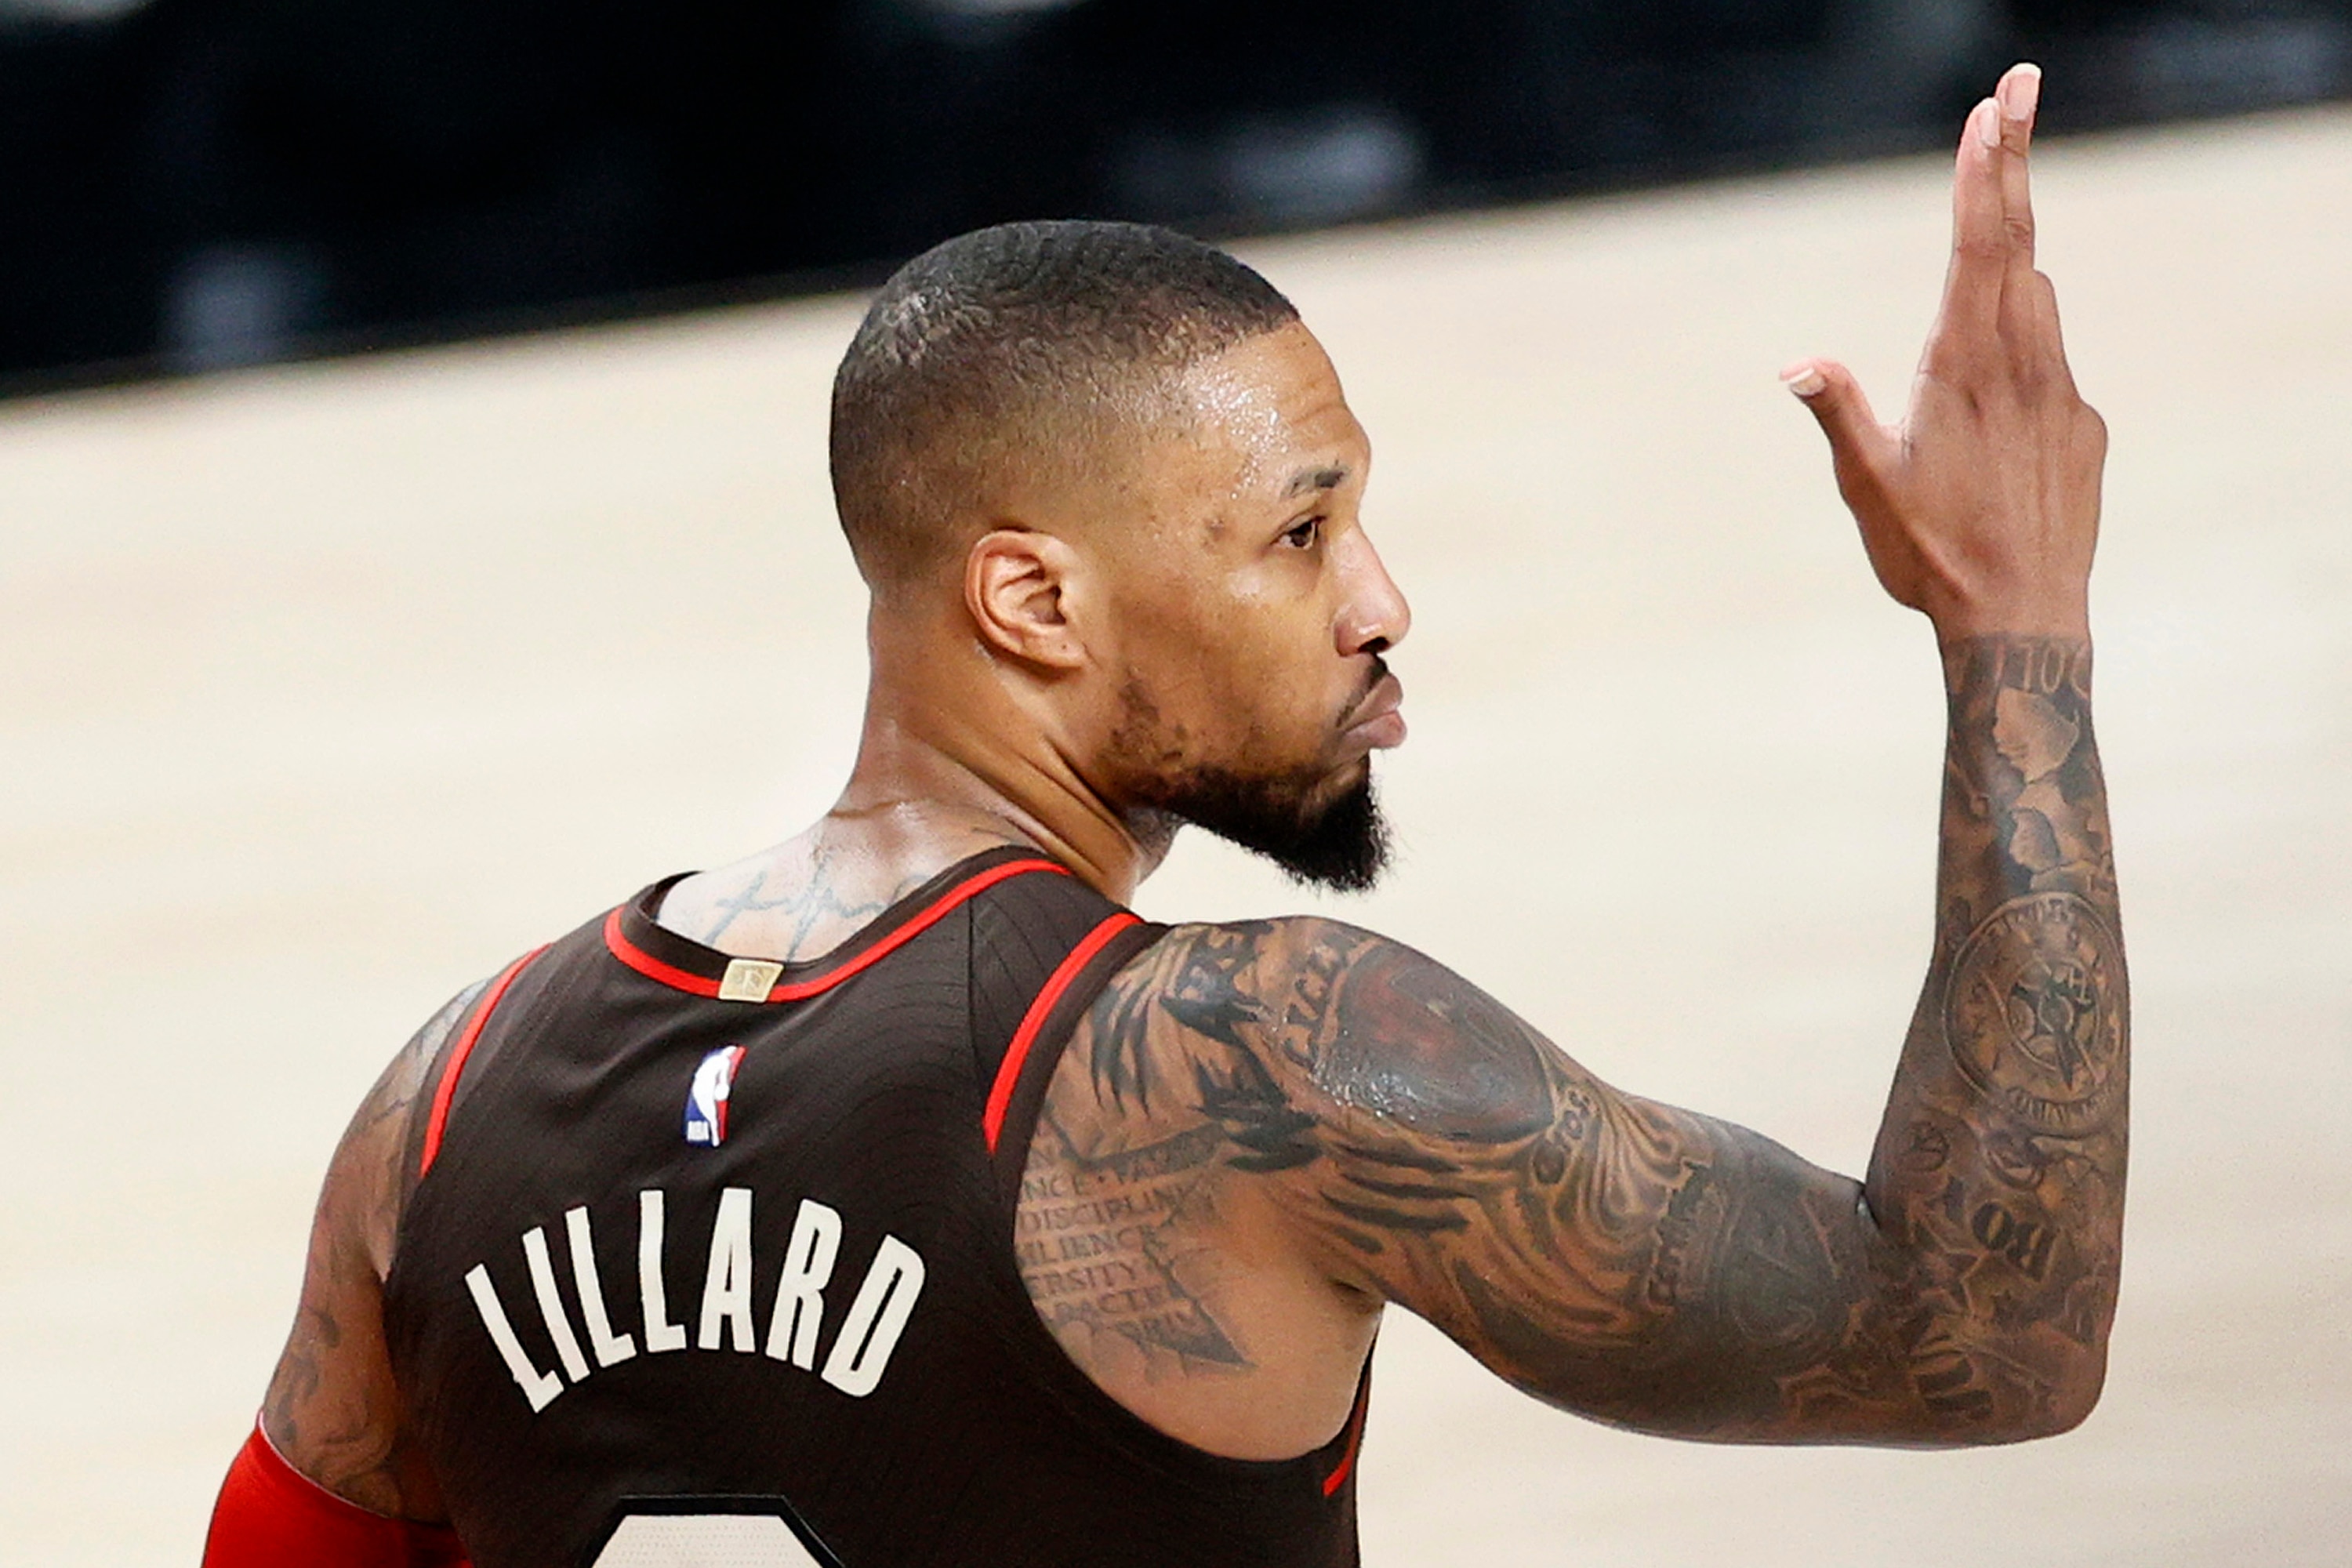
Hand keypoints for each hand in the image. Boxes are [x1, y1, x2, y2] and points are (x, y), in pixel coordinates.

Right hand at [1784, 64, 2106, 641]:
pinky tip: (2000, 364)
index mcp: (1963, 369)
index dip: (1983, 174)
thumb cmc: (1931, 557)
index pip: (1978, 248)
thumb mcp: (1869, 488)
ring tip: (2002, 195)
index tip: (1991, 112)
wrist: (2024, 619)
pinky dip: (2027, 330)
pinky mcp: (2083, 423)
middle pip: (2018, 242)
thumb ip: (1840, 416)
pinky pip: (2051, 357)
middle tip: (2017, 86)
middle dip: (2012, 161)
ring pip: (2040, 294)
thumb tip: (1797, 365)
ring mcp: (2062, 391)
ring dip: (2017, 241)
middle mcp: (2023, 365)